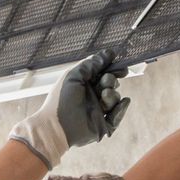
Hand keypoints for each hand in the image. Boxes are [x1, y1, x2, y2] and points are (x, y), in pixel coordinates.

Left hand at [8, 49, 131, 168]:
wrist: (56, 126)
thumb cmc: (61, 100)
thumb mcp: (74, 76)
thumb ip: (91, 64)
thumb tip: (109, 53)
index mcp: (84, 84)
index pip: (102, 73)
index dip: (112, 69)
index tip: (121, 67)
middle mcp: (91, 96)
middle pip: (111, 83)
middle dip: (111, 80)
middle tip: (105, 83)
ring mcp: (97, 110)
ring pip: (115, 98)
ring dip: (112, 95)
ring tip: (104, 96)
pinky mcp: (103, 125)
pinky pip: (117, 115)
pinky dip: (121, 109)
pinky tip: (123, 102)